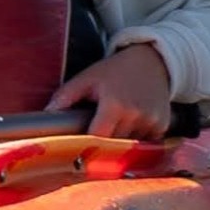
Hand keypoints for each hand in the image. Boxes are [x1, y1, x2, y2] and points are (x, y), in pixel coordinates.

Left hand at [48, 43, 174, 140]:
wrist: (152, 62)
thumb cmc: (115, 70)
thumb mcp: (87, 78)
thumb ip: (65, 96)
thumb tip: (46, 113)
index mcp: (115, 106)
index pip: (97, 137)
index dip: (86, 144)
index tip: (76, 148)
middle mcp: (136, 116)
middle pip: (112, 144)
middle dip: (101, 144)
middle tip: (91, 137)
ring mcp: (153, 122)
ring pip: (128, 146)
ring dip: (119, 142)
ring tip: (113, 125)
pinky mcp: (163, 125)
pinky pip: (144, 143)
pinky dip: (135, 139)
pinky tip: (129, 125)